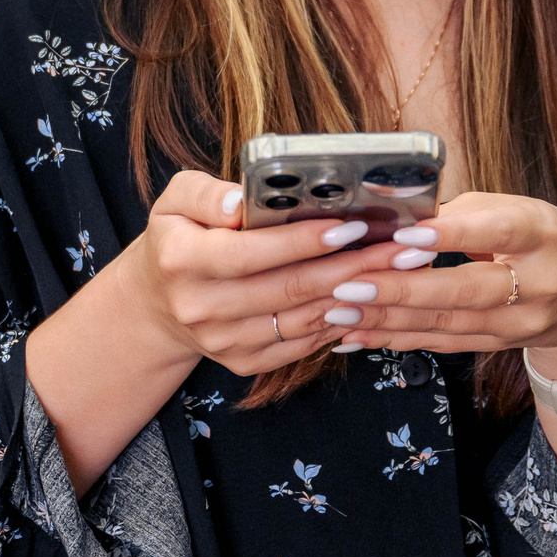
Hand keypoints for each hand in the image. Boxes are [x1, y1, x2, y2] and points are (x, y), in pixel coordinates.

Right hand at [114, 171, 417, 375]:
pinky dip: (338, 321)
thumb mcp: (177, 199)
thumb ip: (208, 194)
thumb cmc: (178, 237)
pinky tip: (368, 299)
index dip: (305, 241)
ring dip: (356, 295)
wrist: (158, 300)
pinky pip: (302, 344)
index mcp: (182, 261)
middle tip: (398, 247)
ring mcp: (223, 342)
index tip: (352, 225)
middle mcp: (201, 307)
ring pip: (303, 319)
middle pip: (289, 288)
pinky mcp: (243, 363)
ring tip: (396, 270)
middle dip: (352, 267)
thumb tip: (241, 202)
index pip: (253, 253)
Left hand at [314, 192, 556, 381]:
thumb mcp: (521, 211)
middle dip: (401, 289)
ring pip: (447, 323)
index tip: (404, 237)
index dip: (451, 236)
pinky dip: (398, 338)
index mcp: (542, 237)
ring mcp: (518, 324)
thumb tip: (401, 216)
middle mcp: (537, 285)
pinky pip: (443, 344)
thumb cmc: (545, 242)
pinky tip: (360, 333)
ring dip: (388, 318)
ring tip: (340, 309)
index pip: (497, 234)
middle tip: (349, 284)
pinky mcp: (498, 346)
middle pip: (465, 290)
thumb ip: (464, 211)